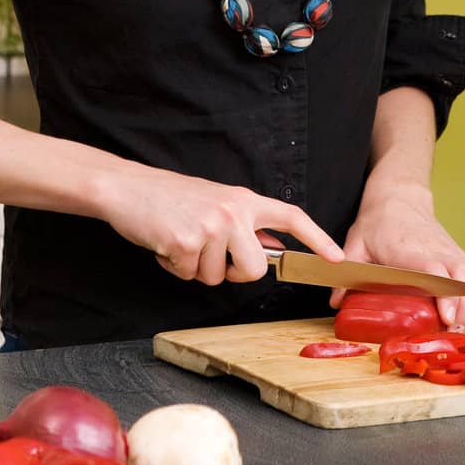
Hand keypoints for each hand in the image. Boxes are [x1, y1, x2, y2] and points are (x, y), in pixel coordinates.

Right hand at [98, 163, 344, 287]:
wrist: (127, 187)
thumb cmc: (169, 198)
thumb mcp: (216, 202)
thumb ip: (244, 225)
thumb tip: (271, 250)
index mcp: (244, 199)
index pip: (291, 216)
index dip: (317, 238)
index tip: (336, 258)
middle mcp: (233, 210)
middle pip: (255, 269)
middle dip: (232, 273)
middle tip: (208, 255)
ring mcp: (211, 226)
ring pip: (217, 277)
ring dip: (195, 268)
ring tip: (180, 240)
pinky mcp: (186, 242)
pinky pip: (189, 276)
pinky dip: (175, 267)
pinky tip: (165, 244)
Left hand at [327, 176, 464, 327]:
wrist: (399, 198)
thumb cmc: (378, 223)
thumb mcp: (356, 245)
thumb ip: (347, 274)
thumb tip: (336, 303)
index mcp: (410, 248)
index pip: (435, 269)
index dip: (445, 293)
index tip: (445, 316)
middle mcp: (437, 250)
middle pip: (464, 279)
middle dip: (463, 309)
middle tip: (448, 331)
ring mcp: (452, 253)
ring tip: (454, 328)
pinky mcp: (459, 257)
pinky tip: (461, 315)